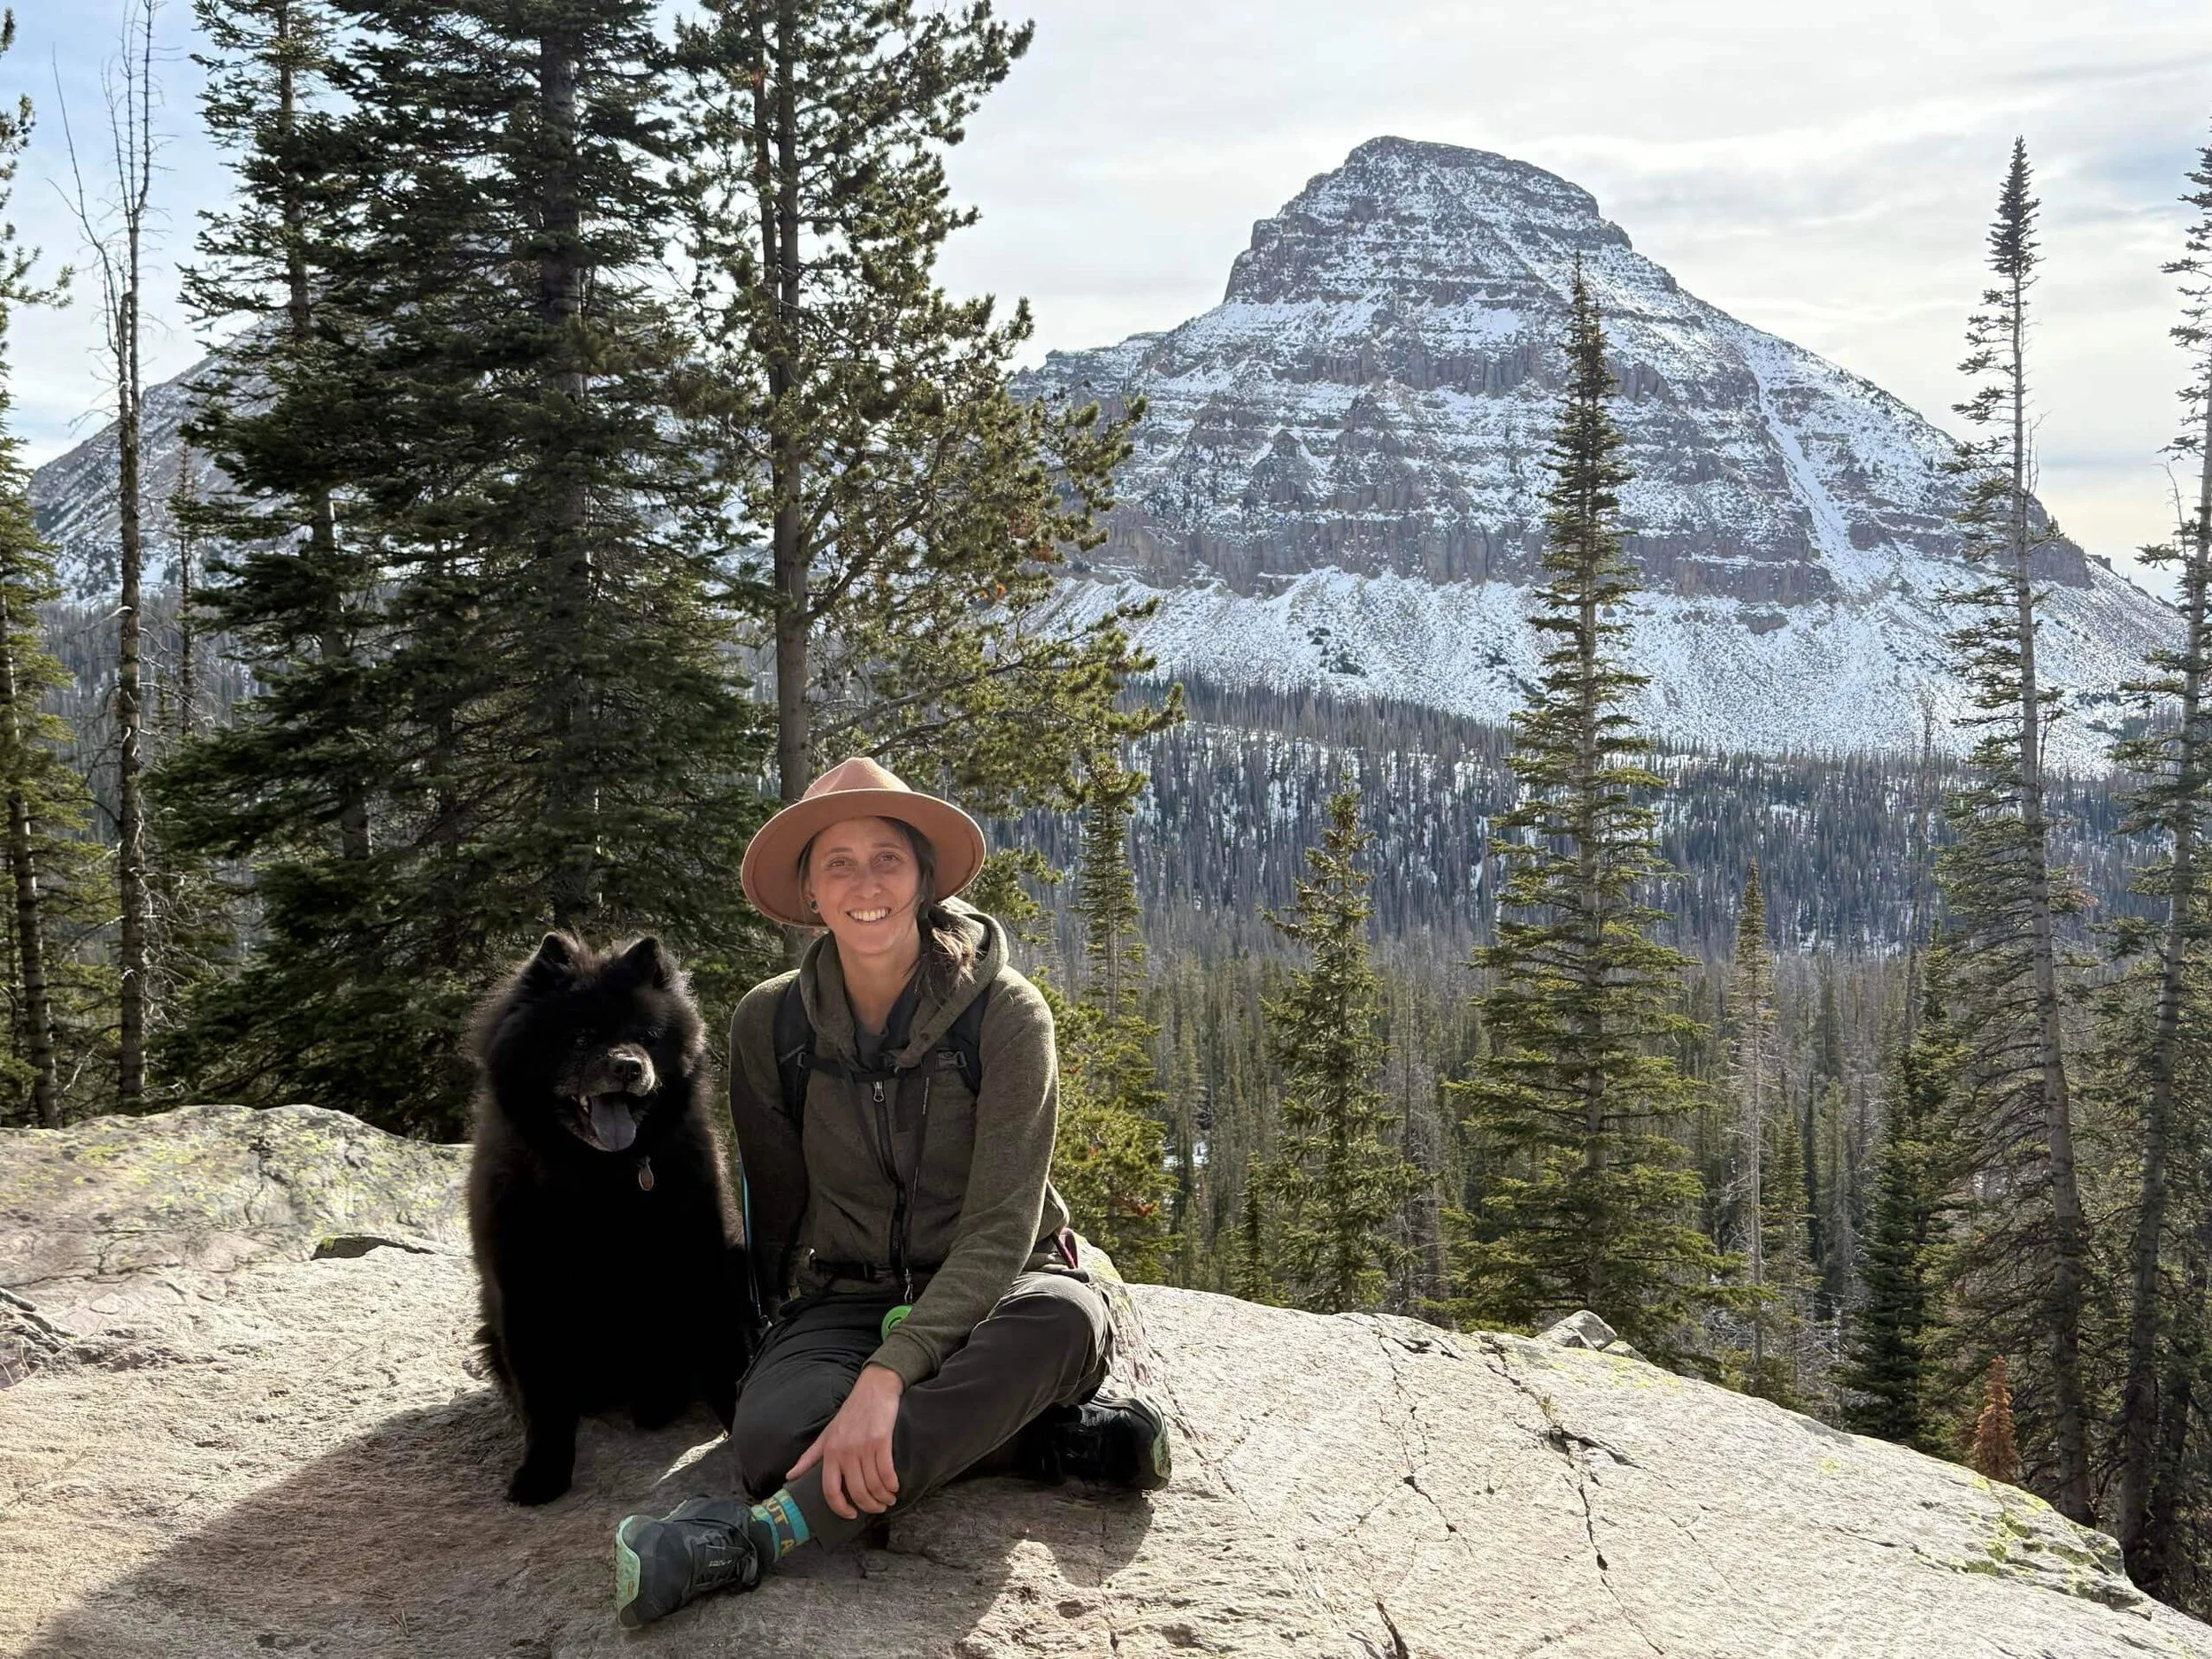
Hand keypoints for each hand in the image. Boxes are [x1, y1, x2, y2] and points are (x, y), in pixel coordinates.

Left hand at [787, 1363, 903, 1519]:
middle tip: (878, 1508)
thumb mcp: (826, 1435)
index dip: (840, 1508)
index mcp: (830, 1453)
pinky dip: (892, 1484)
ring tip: (889, 1499)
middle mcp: (845, 1452)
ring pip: (874, 1485)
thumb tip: (790, 1476)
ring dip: (884, 1497)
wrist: (874, 1389)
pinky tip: (894, 1486)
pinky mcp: (881, 1440)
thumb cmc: (850, 1413)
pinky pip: (886, 1472)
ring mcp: (863, 1446)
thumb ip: (809, 1458)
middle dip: (869, 1506)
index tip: (850, 1515)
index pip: (830, 1491)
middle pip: (857, 1492)